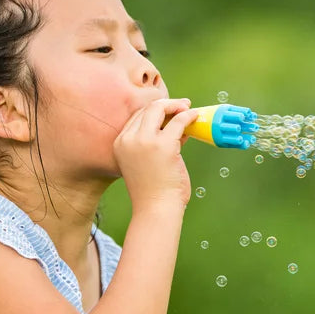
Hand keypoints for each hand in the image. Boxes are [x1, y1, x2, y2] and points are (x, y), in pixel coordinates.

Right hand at [113, 97, 199, 211]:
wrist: (155, 209)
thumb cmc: (153, 191)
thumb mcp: (146, 162)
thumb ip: (156, 143)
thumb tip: (177, 125)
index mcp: (120, 144)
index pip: (137, 117)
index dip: (155, 112)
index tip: (170, 113)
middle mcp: (128, 139)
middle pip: (147, 109)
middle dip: (166, 104)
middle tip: (182, 105)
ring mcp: (144, 141)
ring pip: (160, 109)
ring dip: (177, 106)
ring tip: (188, 108)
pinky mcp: (163, 145)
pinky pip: (178, 121)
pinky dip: (188, 115)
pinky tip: (194, 116)